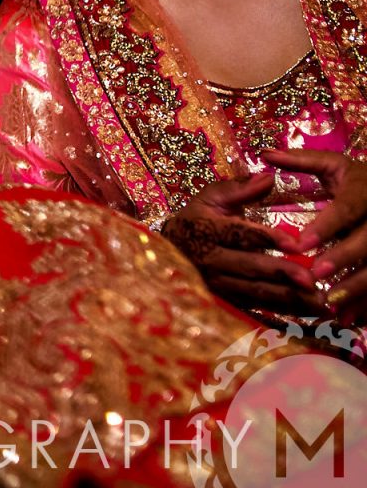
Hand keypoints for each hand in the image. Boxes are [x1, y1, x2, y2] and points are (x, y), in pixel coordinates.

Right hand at [164, 168, 316, 319]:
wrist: (170, 250)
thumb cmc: (196, 218)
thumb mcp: (210, 199)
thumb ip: (239, 189)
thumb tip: (268, 178)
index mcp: (205, 229)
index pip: (239, 234)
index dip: (267, 238)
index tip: (295, 243)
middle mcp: (209, 259)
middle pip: (249, 267)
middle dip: (282, 273)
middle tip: (311, 277)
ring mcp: (217, 283)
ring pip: (255, 291)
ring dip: (288, 297)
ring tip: (317, 298)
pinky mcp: (226, 299)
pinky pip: (257, 306)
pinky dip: (283, 309)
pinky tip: (307, 310)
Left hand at [269, 147, 366, 317]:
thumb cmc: (359, 179)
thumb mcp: (335, 165)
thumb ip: (301, 161)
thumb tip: (264, 153)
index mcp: (364, 191)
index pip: (346, 210)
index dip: (326, 227)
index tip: (301, 244)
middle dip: (343, 259)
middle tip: (314, 275)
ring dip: (358, 287)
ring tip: (331, 302)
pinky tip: (349, 317)